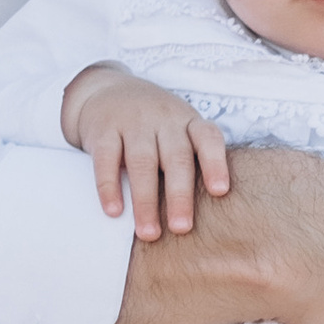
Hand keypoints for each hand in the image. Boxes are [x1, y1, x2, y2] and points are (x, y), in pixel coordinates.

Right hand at [62, 62, 230, 241]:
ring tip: (148, 233)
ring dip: (145, 201)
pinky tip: (114, 212)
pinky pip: (106, 159)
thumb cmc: (154, 125)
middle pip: (176, 158)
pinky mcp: (103, 129)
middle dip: (180, 196)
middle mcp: (164, 120)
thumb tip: (214, 215)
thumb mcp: (178, 130)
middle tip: (181, 229)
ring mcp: (133, 122)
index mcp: (188, 122)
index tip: (220, 192)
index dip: (216, 163)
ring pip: (142, 162)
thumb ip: (193, 161)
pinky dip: (109, 187)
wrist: (107, 90)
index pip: (208, 138)